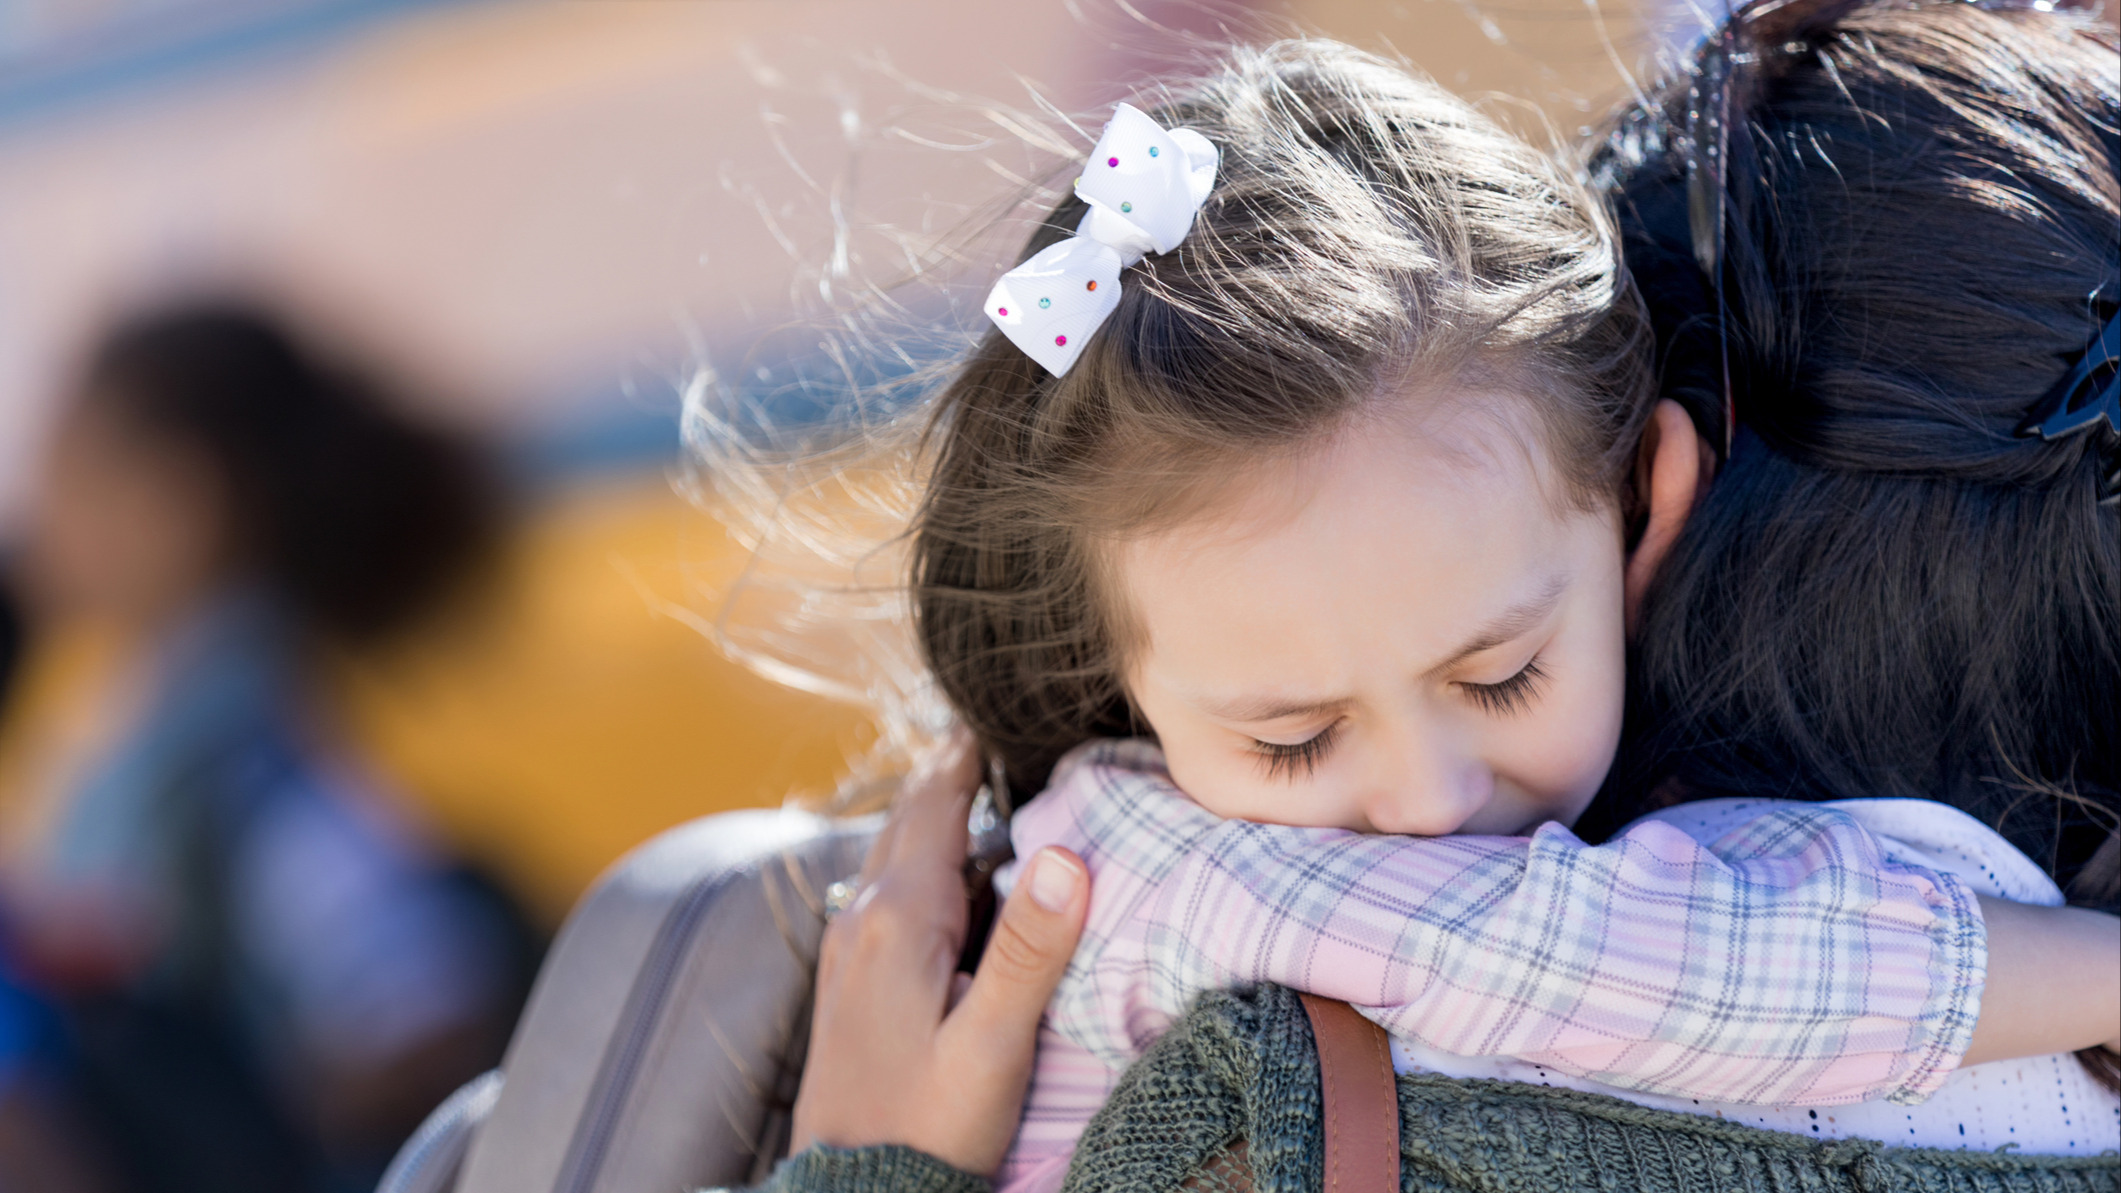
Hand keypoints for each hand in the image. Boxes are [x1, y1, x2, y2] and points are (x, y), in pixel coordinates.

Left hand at [790, 728, 1089, 1176]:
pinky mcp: (849, 984)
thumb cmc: (931, 1129)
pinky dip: (920, 866)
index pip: (936, 807)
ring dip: (933, 821)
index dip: (966, 755)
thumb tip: (1068, 853)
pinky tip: (948, 883)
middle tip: (989, 736)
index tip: (993, 710)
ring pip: (894, 858)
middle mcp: (862, 920)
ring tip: (975, 790)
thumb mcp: (993, 1045)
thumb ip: (1030, 950)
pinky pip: (885, 896)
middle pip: (909, 821)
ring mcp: (848, 952)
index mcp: (898, 920)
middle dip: (949, 777)